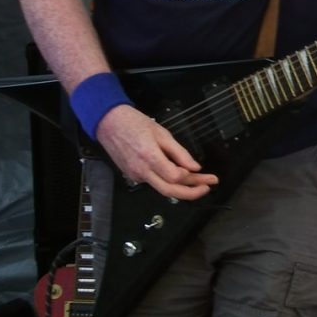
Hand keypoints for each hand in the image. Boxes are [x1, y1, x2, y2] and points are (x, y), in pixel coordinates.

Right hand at [96, 104, 218, 199]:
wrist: (109, 123)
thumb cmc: (135, 122)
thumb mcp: (162, 132)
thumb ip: (178, 152)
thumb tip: (194, 167)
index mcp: (150, 157)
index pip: (175, 177)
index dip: (192, 180)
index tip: (207, 177)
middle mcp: (141, 171)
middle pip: (169, 191)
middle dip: (191, 193)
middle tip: (208, 187)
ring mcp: (135, 176)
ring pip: (161, 188)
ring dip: (181, 188)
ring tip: (198, 181)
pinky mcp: (132, 176)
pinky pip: (153, 182)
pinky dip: (168, 180)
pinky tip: (178, 174)